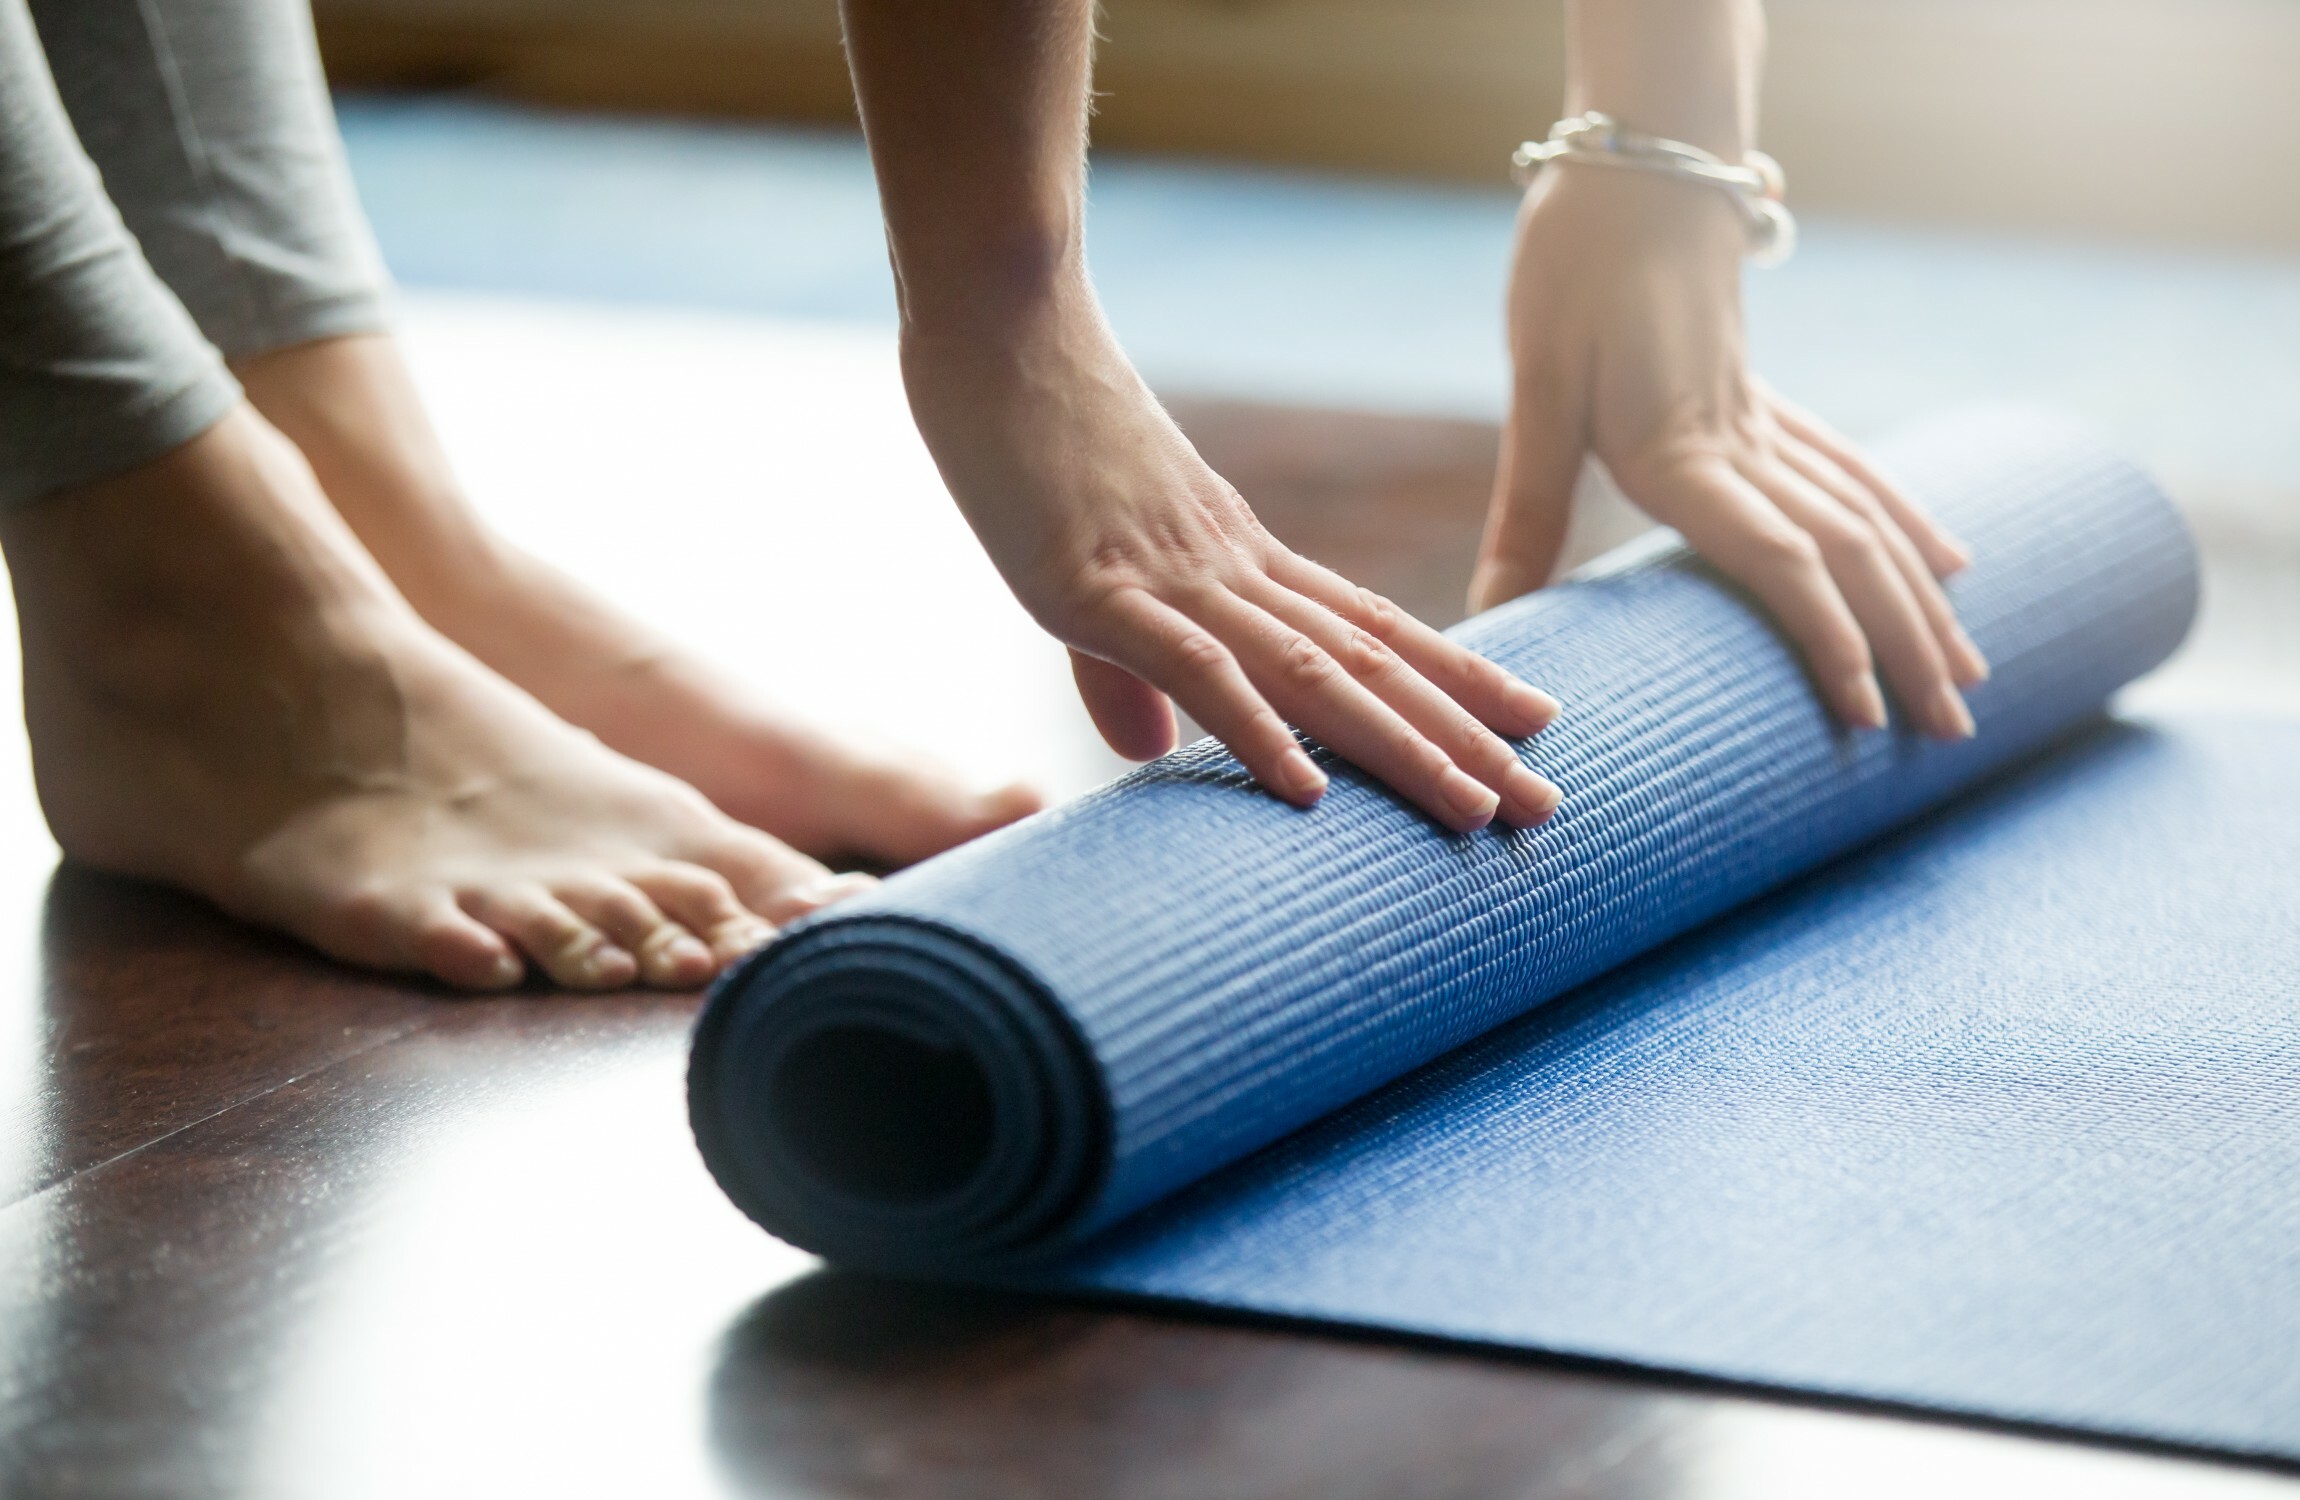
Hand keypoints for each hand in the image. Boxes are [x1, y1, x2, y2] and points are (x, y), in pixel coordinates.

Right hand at [901, 301, 1562, 832]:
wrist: (995, 314)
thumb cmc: (1030, 427)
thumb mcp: (1080, 567)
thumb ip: (1121, 669)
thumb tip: (1152, 751)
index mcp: (1236, 554)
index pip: (1370, 625)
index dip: (1454, 678)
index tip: (1531, 723)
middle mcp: (1230, 565)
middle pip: (1370, 660)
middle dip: (1462, 737)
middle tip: (1545, 805)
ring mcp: (1172, 572)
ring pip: (1314, 671)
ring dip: (1399, 745)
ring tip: (1478, 809)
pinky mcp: (1096, 583)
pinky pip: (1194, 665)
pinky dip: (1256, 729)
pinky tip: (1308, 792)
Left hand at [1472, 167, 1988, 737]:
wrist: (1635, 171)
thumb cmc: (1576, 276)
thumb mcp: (1538, 392)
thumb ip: (1529, 507)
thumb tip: (1489, 615)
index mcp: (1685, 452)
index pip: (1779, 558)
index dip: (1828, 640)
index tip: (1867, 717)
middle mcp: (1746, 443)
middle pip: (1850, 556)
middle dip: (1907, 648)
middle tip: (1953, 736)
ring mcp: (1771, 422)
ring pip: (1871, 520)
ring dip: (1925, 602)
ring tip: (1971, 678)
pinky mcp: (1772, 402)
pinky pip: (1860, 472)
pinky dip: (1912, 522)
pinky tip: (1952, 563)